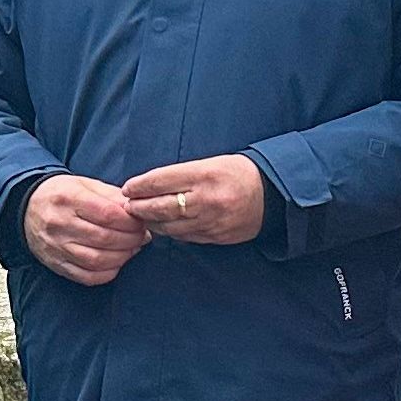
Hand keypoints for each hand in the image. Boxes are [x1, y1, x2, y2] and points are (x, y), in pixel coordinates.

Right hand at [21, 173, 147, 285]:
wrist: (27, 208)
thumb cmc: (61, 194)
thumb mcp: (85, 184)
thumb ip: (111, 196)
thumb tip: (137, 210)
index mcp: (68, 198)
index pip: (107, 214)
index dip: (131, 222)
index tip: (141, 223)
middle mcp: (59, 224)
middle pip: (104, 238)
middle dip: (131, 240)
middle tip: (141, 237)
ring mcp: (56, 246)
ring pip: (96, 260)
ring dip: (122, 257)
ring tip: (131, 249)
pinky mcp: (55, 263)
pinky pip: (85, 276)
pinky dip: (106, 273)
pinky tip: (116, 263)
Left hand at [117, 155, 269, 247]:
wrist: (273, 195)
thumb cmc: (238, 173)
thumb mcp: (211, 163)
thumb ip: (181, 175)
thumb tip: (148, 186)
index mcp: (204, 174)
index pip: (160, 181)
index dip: (139, 186)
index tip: (127, 188)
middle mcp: (206, 199)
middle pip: (159, 206)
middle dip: (138, 207)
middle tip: (127, 207)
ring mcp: (211, 221)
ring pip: (169, 226)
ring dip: (150, 222)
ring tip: (140, 217)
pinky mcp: (215, 237)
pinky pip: (184, 237)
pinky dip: (169, 231)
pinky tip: (161, 226)